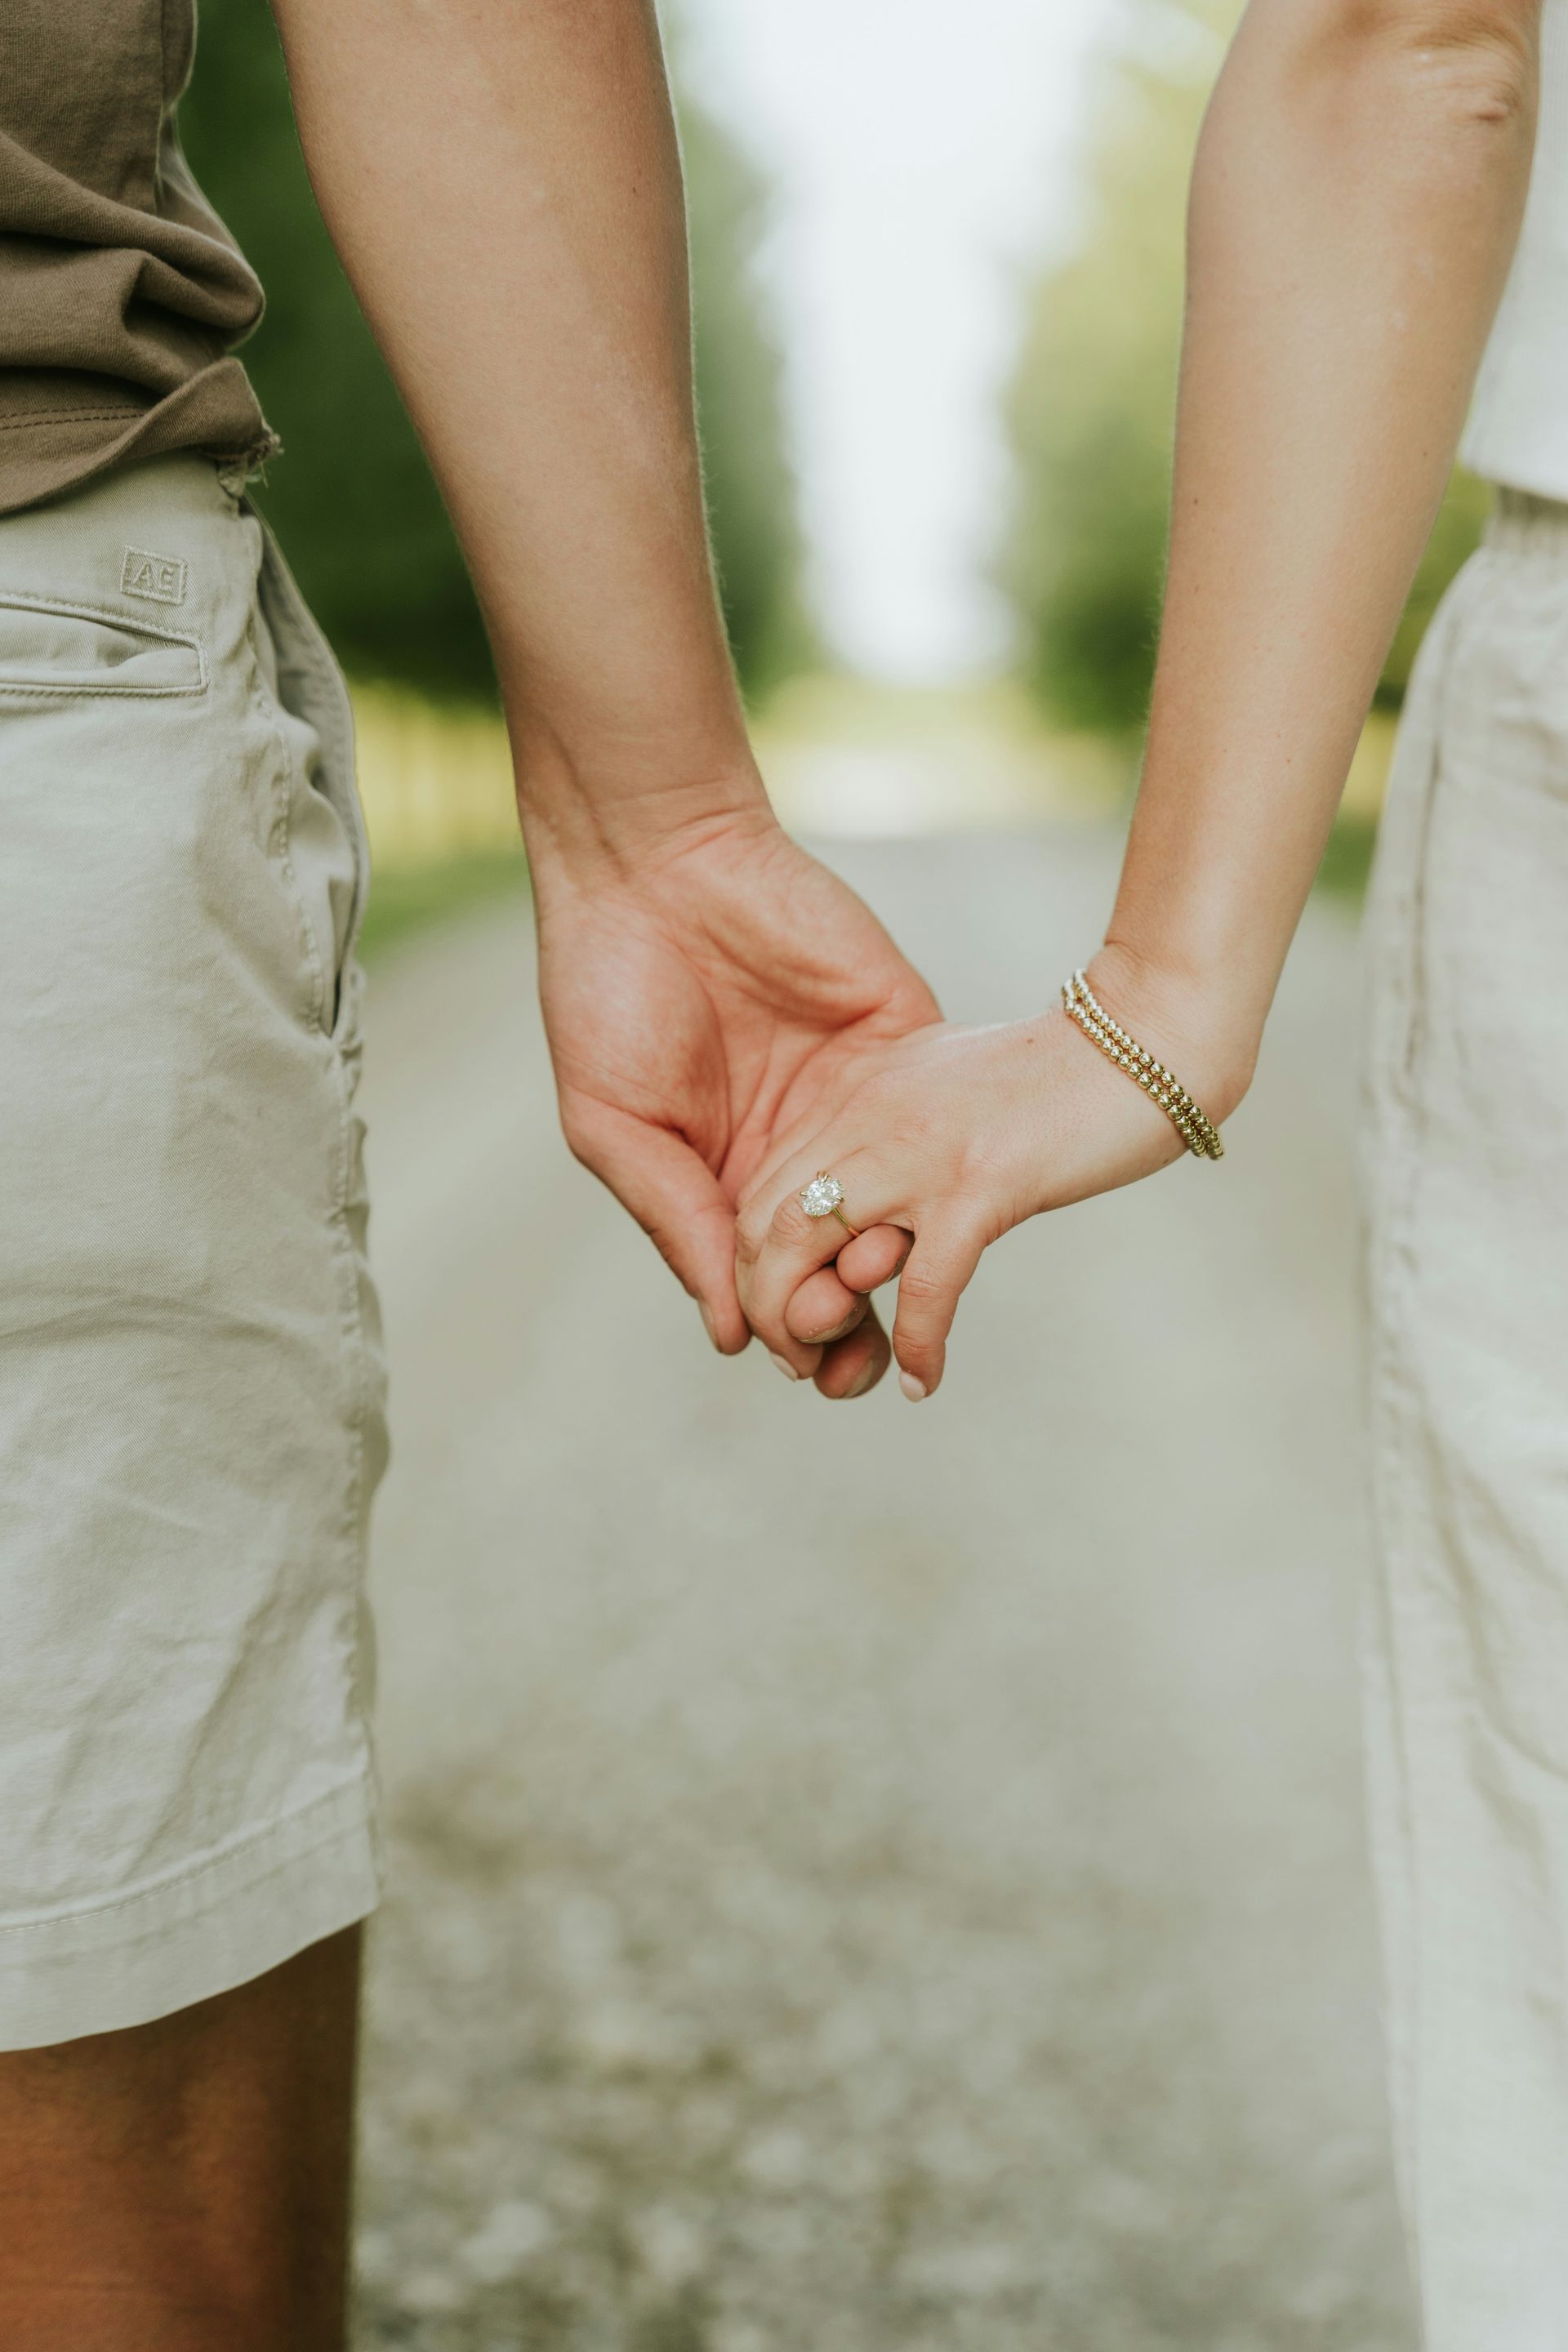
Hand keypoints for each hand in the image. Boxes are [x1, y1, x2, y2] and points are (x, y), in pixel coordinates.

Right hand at [533, 804, 938, 1393]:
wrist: (656, 859)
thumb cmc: (607, 989)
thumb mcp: (616, 1123)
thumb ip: (677, 1223)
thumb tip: (735, 1335)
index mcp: (722, 1178)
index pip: (772, 1282)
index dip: (791, 1330)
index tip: (799, 1358)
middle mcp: (797, 1150)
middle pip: (845, 1264)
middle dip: (858, 1323)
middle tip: (860, 1358)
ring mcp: (856, 1098)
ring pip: (901, 1207)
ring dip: (902, 1263)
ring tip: (887, 1288)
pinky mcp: (902, 1040)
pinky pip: (935, 1120)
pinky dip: (939, 1172)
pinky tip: (929, 1210)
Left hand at [735, 946, 1250, 1400]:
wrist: (1148, 1038)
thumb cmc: (1060, 1076)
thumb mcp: (946, 1087)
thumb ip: (895, 1132)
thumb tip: (874, 1216)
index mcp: (856, 1089)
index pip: (763, 1185)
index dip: (751, 1262)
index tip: (779, 1313)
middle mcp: (869, 1114)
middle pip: (764, 1221)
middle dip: (762, 1305)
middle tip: (792, 1359)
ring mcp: (921, 1147)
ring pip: (809, 1247)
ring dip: (807, 1328)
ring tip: (832, 1377)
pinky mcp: (982, 1183)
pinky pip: (924, 1285)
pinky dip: (917, 1345)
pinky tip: (923, 1382)